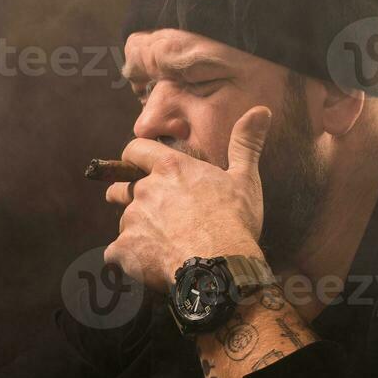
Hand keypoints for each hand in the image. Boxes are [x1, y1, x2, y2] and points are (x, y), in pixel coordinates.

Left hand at [104, 106, 270, 292]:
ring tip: (162, 244)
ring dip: (136, 230)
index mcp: (170, 168)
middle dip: (127, 197)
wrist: (221, 265)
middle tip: (148, 211)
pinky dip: (127, 259)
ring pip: (124, 223)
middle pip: (122, 188)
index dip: (133, 156)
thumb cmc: (235, 221)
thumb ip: (245, 144)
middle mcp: (146, 190)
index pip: (135, 149)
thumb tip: (261, 111)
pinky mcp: (125, 250)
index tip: (137, 165)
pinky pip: (116, 254)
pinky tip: (147, 266)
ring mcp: (132, 220)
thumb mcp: (245, 178)